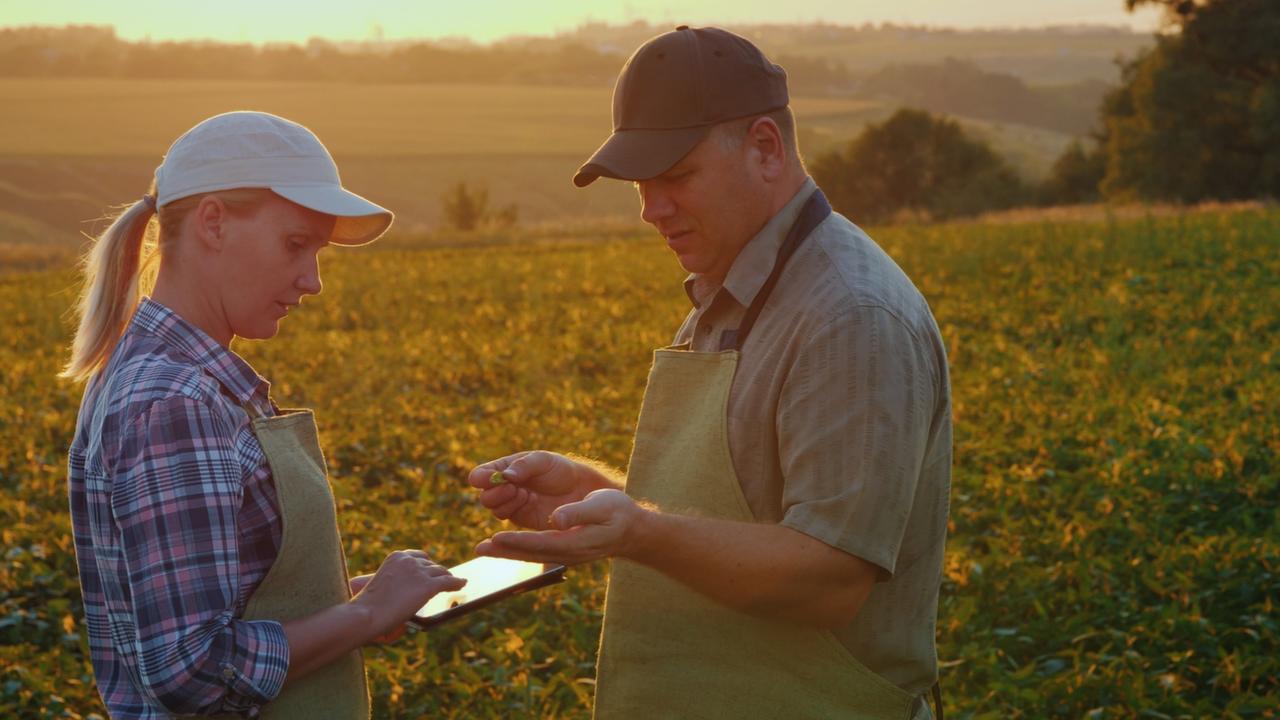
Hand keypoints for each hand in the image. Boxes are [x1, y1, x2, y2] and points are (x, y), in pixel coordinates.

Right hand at [349, 550, 465, 641]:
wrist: (366, 614)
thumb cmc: (369, 606)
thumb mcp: (384, 585)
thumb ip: (399, 581)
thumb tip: (413, 589)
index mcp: (397, 556)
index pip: (419, 556)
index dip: (427, 565)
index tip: (431, 570)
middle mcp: (409, 560)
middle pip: (431, 565)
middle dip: (437, 574)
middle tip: (443, 581)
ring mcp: (420, 572)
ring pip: (441, 573)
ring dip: (448, 578)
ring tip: (454, 583)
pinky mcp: (428, 586)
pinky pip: (449, 582)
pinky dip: (458, 583)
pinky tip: (463, 584)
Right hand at [467, 451, 597, 529]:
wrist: (581, 490)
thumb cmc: (561, 470)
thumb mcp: (544, 460)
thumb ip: (525, 465)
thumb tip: (505, 475)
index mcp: (505, 469)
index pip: (481, 474)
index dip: (480, 477)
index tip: (486, 479)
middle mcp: (504, 488)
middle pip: (485, 495)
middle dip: (495, 492)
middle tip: (512, 488)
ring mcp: (511, 505)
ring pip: (494, 509)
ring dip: (505, 502)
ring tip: (524, 494)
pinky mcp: (521, 519)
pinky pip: (508, 518)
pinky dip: (514, 511)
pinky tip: (528, 501)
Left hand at [475, 489, 650, 564]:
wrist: (633, 530)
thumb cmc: (619, 513)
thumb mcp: (603, 506)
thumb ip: (578, 512)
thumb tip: (555, 518)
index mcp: (575, 542)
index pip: (540, 543)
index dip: (517, 541)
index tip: (496, 538)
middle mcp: (567, 552)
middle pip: (529, 553)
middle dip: (504, 551)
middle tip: (479, 549)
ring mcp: (565, 553)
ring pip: (530, 553)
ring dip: (507, 550)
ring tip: (484, 548)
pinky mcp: (564, 549)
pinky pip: (536, 549)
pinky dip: (518, 547)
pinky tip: (505, 544)